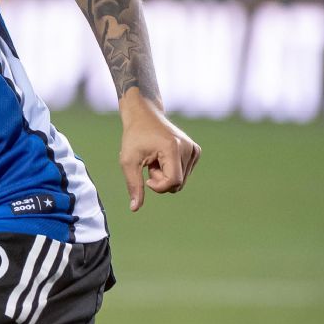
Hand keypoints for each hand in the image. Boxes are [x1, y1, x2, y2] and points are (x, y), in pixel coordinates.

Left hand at [118, 92, 200, 210]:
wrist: (144, 115)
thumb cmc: (134, 137)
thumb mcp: (128, 160)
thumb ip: (133, 184)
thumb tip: (134, 208)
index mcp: (174, 148)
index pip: (173, 182)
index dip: (158, 186)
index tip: (146, 178)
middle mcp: (189, 148)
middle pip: (177, 184)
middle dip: (160, 180)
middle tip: (149, 164)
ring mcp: (194, 149)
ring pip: (181, 181)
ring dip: (165, 175)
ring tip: (155, 159)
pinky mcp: (195, 151)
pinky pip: (184, 174)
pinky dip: (171, 171)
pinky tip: (163, 157)